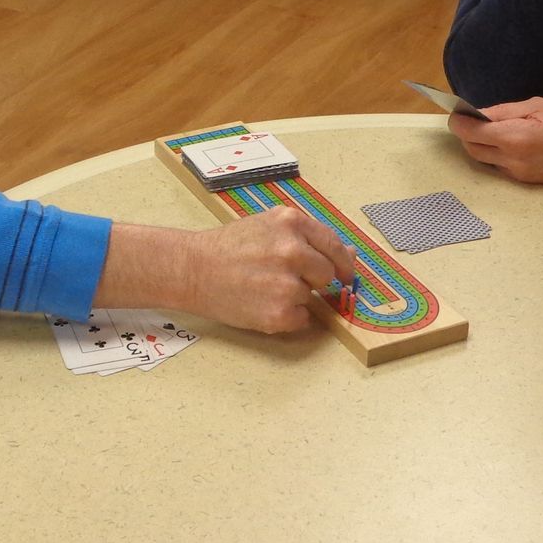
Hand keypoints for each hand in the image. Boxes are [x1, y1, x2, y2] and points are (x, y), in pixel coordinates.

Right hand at [183, 206, 358, 334]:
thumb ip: (309, 238)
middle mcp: (292, 250)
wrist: (193, 269)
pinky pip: (300, 319)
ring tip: (263, 287)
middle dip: (313, 279)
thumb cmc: (229, 247)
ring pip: (312, 297)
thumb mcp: (269, 226)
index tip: (344, 274)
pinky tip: (261, 303)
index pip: (334, 246)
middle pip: (328, 274)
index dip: (342, 263)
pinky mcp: (279, 313)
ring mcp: (287, 283)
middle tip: (282, 277)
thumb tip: (350, 255)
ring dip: (294, 297)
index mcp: (292, 223)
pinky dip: (286, 316)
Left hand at [449, 97, 542, 186]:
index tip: (456, 112)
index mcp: (515, 139)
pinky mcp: (529, 182)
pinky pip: (502, 167)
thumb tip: (480, 113)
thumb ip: (505, 111)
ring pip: (486, 160)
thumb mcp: (541, 106)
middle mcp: (513, 162)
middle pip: (473, 149)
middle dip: (467, 134)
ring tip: (493, 127)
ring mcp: (520, 175)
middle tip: (472, 118)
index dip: (459, 122)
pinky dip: (497, 153)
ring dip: (482, 145)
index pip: (471, 133)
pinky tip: (509, 140)